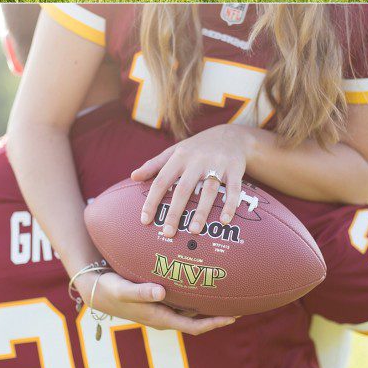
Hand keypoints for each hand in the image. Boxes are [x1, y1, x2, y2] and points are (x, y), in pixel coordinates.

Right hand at [78, 271, 234, 333]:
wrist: (96, 289)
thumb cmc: (110, 289)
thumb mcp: (124, 289)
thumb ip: (141, 291)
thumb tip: (160, 292)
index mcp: (160, 318)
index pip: (194, 326)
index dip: (214, 323)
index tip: (233, 317)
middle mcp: (164, 316)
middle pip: (198, 320)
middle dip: (218, 314)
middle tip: (241, 303)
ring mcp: (162, 309)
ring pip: (192, 311)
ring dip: (209, 305)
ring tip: (229, 293)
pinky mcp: (159, 300)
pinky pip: (183, 301)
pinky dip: (196, 296)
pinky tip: (204, 283)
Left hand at [131, 124, 255, 235]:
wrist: (231, 134)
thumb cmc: (198, 148)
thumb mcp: (176, 151)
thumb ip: (155, 164)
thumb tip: (133, 177)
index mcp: (180, 157)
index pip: (162, 180)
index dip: (152, 200)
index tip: (145, 220)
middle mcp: (198, 160)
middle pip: (184, 188)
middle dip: (175, 211)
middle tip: (168, 232)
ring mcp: (218, 164)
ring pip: (209, 189)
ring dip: (202, 211)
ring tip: (194, 231)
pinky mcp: (235, 169)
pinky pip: (233, 189)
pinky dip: (230, 204)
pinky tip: (224, 220)